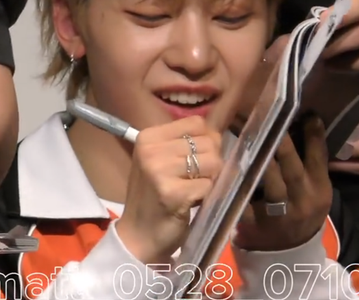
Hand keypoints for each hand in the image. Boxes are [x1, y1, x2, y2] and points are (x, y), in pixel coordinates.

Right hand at [116, 116, 222, 263]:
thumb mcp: (161, 160)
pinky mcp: (173, 193)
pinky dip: (206, 195)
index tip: (197, 157)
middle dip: (210, 162)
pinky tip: (190, 203)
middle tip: (194, 179)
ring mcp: (160, 171)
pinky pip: (209, 185)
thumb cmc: (153, 196)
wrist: (138, 235)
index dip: (206, 139)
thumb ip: (185, 143)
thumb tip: (220, 132)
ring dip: (210, 179)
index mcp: (148, 137)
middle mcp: (151, 150)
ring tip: (192, 189)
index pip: (196, 122)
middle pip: (208, 142)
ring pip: (213, 162)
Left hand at [235, 114, 331, 250]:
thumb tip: (305, 121)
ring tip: (237, 128)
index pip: (318, 157)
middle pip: (289, 165)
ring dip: (253, 153)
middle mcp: (301, 200)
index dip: (312, 134)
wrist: (289, 252)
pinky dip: (234, 181)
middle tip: (260, 113)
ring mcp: (278, 213)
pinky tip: (222, 163)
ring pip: (267, 179)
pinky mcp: (255, 222)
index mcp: (319, 189)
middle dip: (276, 139)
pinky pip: (243, 199)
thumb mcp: (315, 188)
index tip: (304, 112)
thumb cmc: (301, 210)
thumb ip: (311, 160)